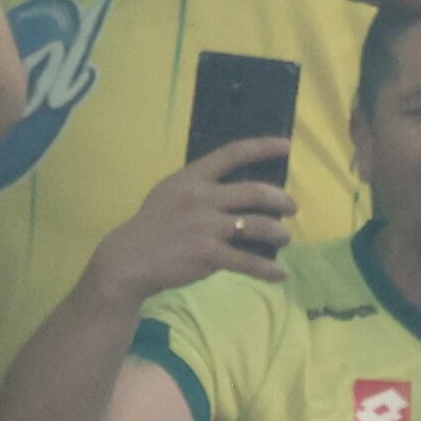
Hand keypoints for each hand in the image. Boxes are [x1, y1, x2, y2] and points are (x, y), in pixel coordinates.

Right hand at [99, 135, 298, 295]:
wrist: (128, 260)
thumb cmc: (152, 225)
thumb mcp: (170, 193)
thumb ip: (199, 186)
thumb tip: (237, 188)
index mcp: (192, 177)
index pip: (233, 153)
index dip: (263, 147)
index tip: (286, 146)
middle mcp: (202, 197)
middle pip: (254, 192)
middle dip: (280, 199)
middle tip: (292, 207)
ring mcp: (207, 227)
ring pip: (257, 225)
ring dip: (278, 233)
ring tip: (285, 238)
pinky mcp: (209, 255)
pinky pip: (247, 261)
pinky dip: (267, 269)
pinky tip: (280, 275)